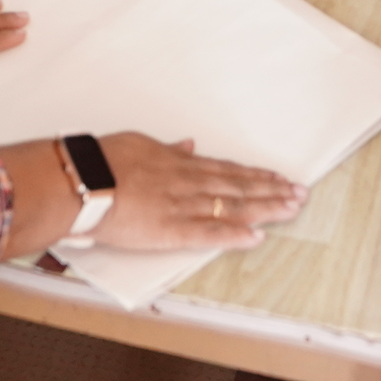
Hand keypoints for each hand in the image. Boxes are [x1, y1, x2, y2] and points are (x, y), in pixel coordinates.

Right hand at [75, 133, 306, 252]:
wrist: (80, 180)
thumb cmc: (101, 161)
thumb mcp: (139, 144)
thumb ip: (167, 149)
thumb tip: (188, 144)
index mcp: (178, 162)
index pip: (226, 169)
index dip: (255, 175)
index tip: (278, 178)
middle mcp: (187, 181)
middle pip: (237, 185)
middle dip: (271, 190)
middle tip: (300, 193)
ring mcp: (181, 205)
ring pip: (231, 205)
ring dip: (263, 208)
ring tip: (291, 209)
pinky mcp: (169, 229)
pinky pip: (208, 232)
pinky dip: (234, 234)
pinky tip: (256, 237)